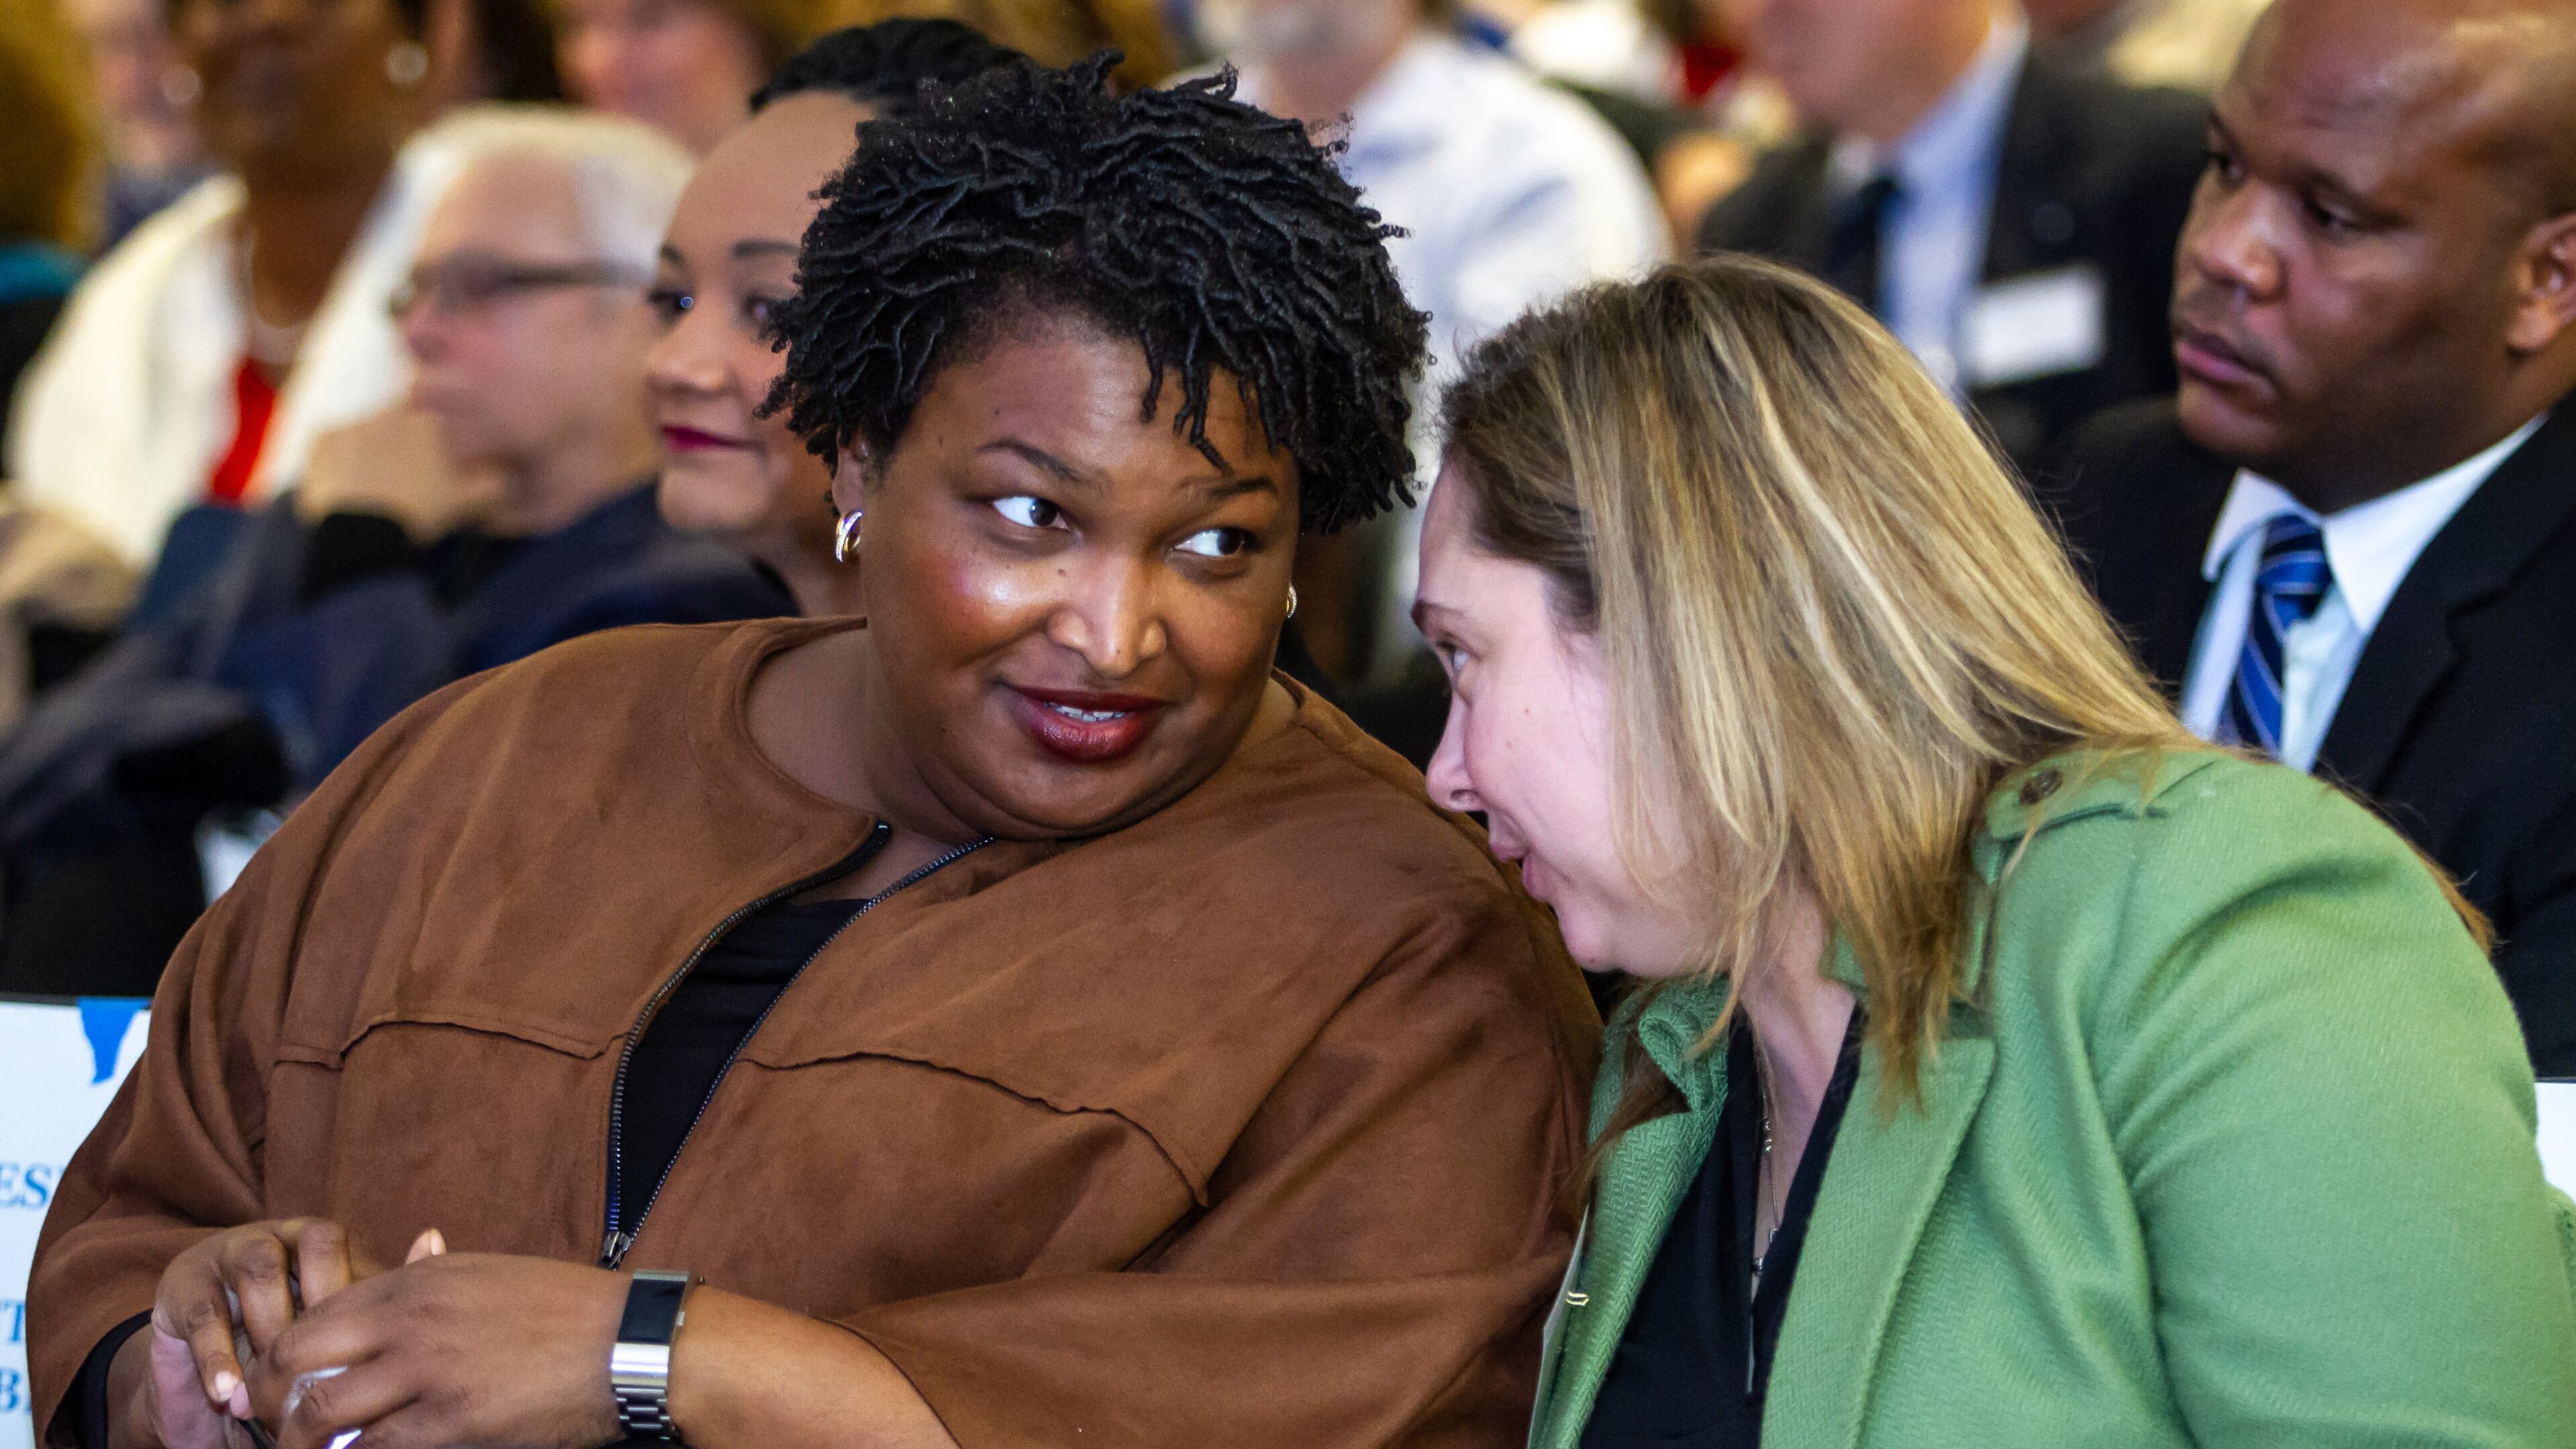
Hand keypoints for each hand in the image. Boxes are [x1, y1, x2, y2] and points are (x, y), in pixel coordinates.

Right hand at [140, 1218, 369, 1446]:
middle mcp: (281, 1237)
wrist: (196, 1385)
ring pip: (261, 1265)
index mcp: (323, 1247)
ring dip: (274, 1327)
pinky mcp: (181, 1283)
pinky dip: (217, 1356)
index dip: (365, 1297)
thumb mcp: (322, 1345)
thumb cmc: (277, 1361)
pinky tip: (227, 1393)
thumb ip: (359, 1328)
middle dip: (326, 1300)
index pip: (357, 1250)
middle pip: (318, 1239)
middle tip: (327, 1361)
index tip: (370, 1355)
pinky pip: (204, 1312)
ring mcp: (229, 1252)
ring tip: (275, 1385)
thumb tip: (406, 1327)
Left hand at [246, 1252, 627, 1448]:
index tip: (272, 1387)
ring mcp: (427, 1373)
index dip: (277, 1358)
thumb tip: (414, 1245)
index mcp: (418, 1279)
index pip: (313, 1316)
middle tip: (265, 1429)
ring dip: (300, 1444)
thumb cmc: (566, 1307)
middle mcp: (410, 1321)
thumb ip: (439, 1267)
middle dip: (267, 1402)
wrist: (629, 1343)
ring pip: (322, 1415)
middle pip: (296, 1362)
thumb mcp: (492, 1271)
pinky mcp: (451, 1422)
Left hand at [297, 405, 500, 540]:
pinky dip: (340, 460)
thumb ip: (496, 480)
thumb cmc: (423, 516)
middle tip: (404, 476)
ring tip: (376, 485)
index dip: (434, 438)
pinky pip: (333, 443)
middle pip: (399, 420)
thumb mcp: (471, 502)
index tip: (431, 460)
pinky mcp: (323, 439)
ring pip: (367, 431)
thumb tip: (511, 472)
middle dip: (402, 441)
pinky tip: (350, 486)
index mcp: (428, 421)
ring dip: (372, 450)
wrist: (365, 536)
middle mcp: (390, 413)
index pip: (435, 417)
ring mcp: (353, 424)